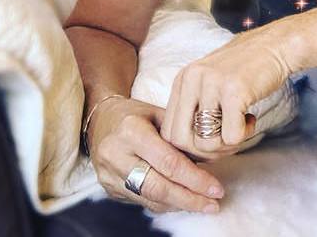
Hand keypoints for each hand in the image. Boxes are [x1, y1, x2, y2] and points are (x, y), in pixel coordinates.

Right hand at [88, 95, 225, 213]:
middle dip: (189, 198)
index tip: (216, 188)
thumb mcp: (158, 113)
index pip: (168, 162)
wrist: (100, 120)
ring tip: (204, 205)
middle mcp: (116, 155)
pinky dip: (164, 203)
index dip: (194, 178)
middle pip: (158, 186)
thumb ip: (179, 134)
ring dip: (179, 204)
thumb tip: (208, 158)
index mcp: (131, 131)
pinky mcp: (109, 188)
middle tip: (213, 203)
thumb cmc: (135, 113)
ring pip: (149, 198)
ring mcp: (110, 175)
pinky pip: (141, 201)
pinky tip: (182, 201)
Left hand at [160, 24, 292, 157]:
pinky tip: (251, 118)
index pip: (168, 131)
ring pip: (205, 143)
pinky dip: (244, 135)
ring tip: (240, 126)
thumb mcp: (209, 82)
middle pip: (181, 141)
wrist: (276, 45)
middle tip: (226, 141)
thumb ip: (194, 107)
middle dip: (205, 152)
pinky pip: (231, 137)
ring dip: (226, 145)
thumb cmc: (245, 69)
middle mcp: (192, 79)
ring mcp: (212, 84)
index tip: (211, 142)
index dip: (188, 147)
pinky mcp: (234, 91)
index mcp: (183, 79)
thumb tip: (185, 150)